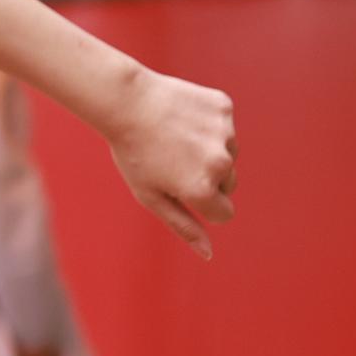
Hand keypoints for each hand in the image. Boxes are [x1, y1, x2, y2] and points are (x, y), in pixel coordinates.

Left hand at [109, 68, 236, 255]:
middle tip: (174, 160)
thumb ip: (183, 226)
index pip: (224, 213)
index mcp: (202, 190)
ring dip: (210, 149)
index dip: (204, 205)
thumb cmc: (134, 153)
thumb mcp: (151, 197)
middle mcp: (219, 163)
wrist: (126, 102)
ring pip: (230, 153)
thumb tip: (208, 253)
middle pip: (229, 184)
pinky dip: (209, 123)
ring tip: (176, 137)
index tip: (184, 190)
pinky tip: (182, 117)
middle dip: (208, 178)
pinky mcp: (224, 107)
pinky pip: (225, 125)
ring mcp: (225, 133)